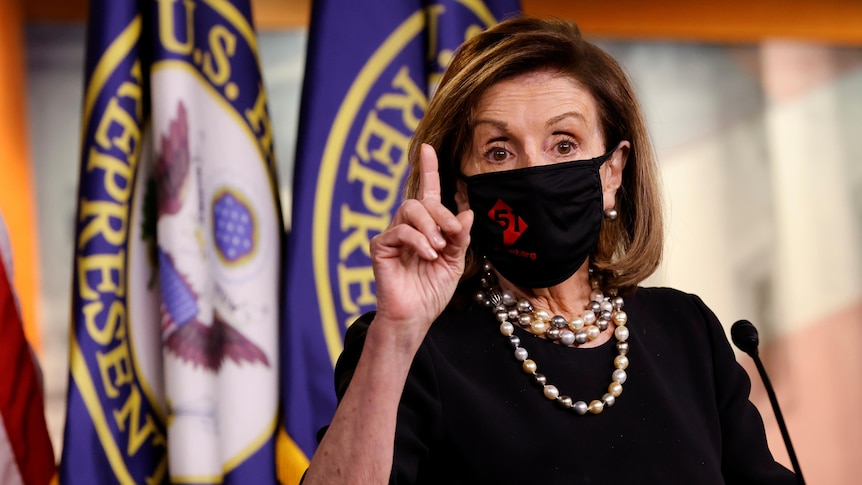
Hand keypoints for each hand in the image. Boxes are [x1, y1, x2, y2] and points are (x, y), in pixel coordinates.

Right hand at [369, 143, 473, 343]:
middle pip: (421, 201)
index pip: (427, 192)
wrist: (416, 316)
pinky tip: (427, 255)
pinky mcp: (380, 248)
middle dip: (441, 214)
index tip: (427, 148)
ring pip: (409, 210)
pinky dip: (417, 241)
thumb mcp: (455, 262)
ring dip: (429, 227)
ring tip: (438, 248)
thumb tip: (466, 213)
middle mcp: (408, 227)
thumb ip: (460, 238)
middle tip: (452, 234)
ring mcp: (392, 236)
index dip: (428, 169)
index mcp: (427, 227)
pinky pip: (399, 231)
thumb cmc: (432, 290)